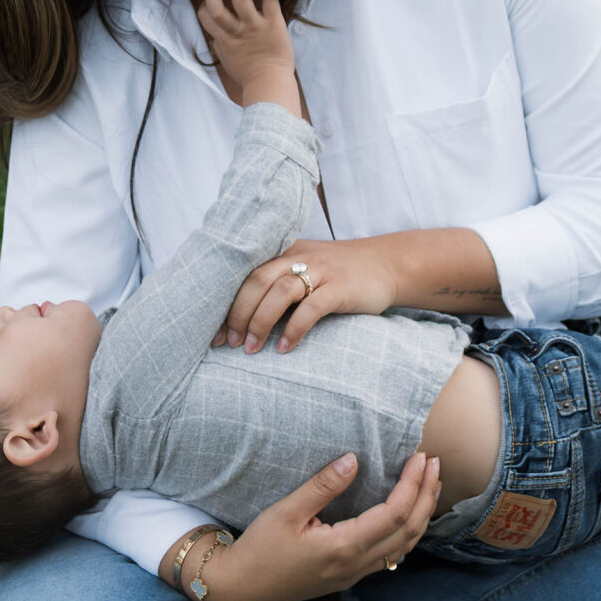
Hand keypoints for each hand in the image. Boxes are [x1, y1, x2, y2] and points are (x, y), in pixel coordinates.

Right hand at [195, 0, 298, 112]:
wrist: (269, 84)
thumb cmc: (249, 76)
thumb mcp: (228, 62)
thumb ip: (221, 47)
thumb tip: (216, 38)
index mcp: (224, 40)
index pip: (205, 17)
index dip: (205, 7)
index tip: (208, 1)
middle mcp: (236, 31)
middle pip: (215, 7)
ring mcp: (254, 26)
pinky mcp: (273, 24)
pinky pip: (270, 0)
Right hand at [203, 451, 440, 600]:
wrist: (243, 587)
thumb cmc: (260, 548)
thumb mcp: (286, 511)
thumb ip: (323, 485)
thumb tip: (353, 459)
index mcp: (343, 547)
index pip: (394, 513)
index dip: (412, 484)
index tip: (420, 457)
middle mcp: (356, 564)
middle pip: (409, 530)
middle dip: (427, 495)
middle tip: (435, 463)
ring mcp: (355, 574)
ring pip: (405, 545)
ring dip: (423, 513)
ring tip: (430, 484)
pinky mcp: (349, 575)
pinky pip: (392, 554)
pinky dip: (409, 531)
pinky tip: (409, 514)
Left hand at [214, 237, 398, 354]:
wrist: (387, 264)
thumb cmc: (338, 274)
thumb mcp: (305, 269)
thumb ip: (277, 283)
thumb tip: (240, 318)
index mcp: (284, 251)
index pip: (245, 273)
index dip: (226, 303)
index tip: (213, 332)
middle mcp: (299, 256)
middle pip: (257, 281)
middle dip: (238, 314)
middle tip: (229, 343)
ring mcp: (321, 270)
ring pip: (280, 292)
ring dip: (260, 323)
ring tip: (251, 349)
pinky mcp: (341, 287)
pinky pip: (311, 308)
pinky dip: (295, 329)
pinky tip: (286, 348)